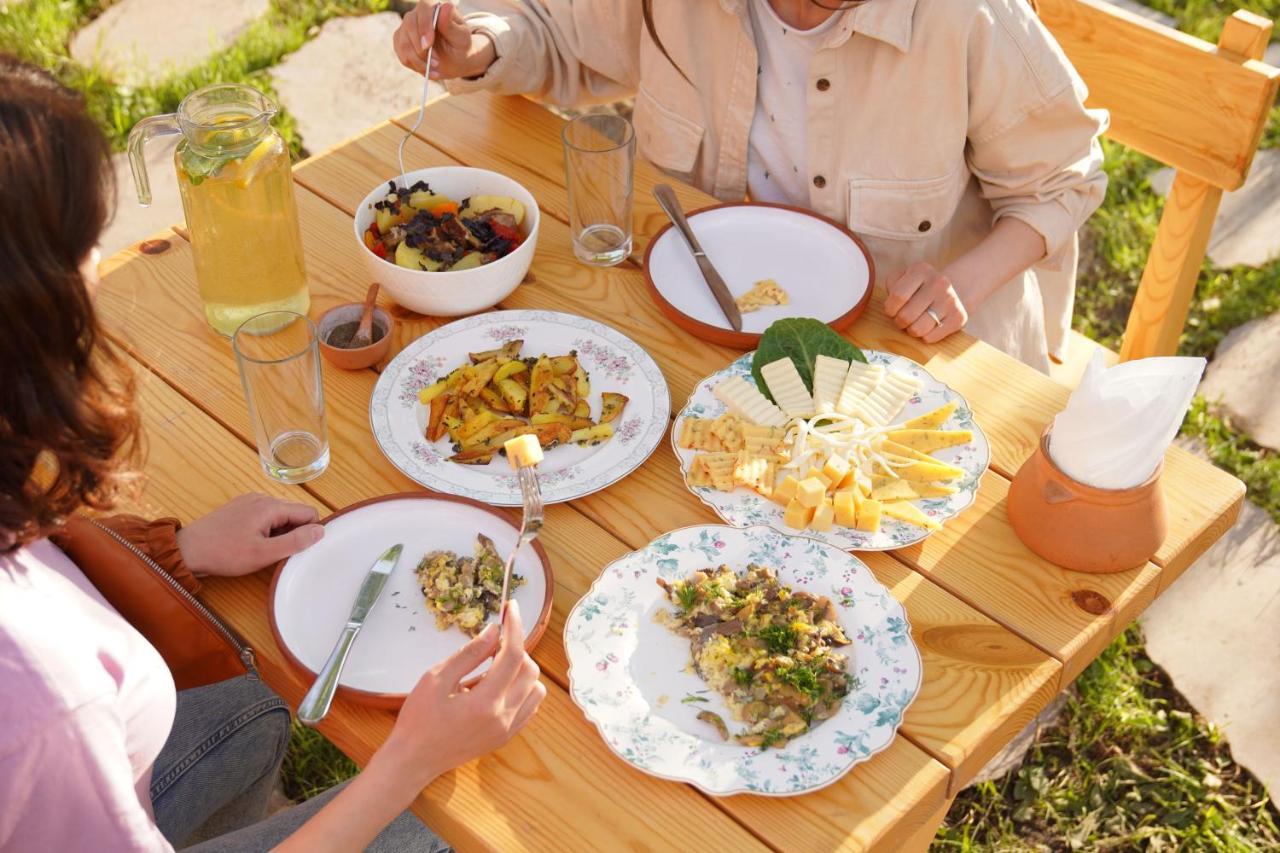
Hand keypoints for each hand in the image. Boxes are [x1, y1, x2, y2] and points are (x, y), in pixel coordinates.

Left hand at [176, 494, 323, 576]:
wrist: (187, 551)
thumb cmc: (224, 554)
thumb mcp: (263, 554)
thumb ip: (295, 542)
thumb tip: (320, 531)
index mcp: (270, 506)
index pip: (309, 512)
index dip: (309, 533)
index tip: (298, 550)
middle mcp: (262, 498)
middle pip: (294, 513)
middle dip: (293, 533)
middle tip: (277, 553)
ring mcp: (249, 501)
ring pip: (280, 515)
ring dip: (279, 532)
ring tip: (262, 549)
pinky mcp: (239, 507)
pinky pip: (265, 515)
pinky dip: (266, 529)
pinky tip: (251, 543)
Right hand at [374, 601, 545, 792]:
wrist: (413, 760)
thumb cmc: (418, 719)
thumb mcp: (436, 679)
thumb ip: (469, 653)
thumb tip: (494, 631)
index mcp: (485, 703)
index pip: (513, 656)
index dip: (515, 627)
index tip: (512, 609)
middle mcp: (503, 718)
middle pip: (530, 670)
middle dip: (515, 649)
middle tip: (493, 642)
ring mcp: (508, 730)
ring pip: (535, 688)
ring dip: (521, 670)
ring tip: (493, 667)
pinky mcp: (507, 736)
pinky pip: (530, 706)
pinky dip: (522, 689)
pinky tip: (498, 685)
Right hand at [394, 1, 495, 79]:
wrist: (454, 60)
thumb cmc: (460, 45)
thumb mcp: (461, 37)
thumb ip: (451, 25)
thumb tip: (446, 6)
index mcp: (434, 7)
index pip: (424, 8)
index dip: (424, 26)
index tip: (428, 45)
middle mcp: (418, 13)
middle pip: (410, 25)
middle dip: (421, 49)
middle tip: (436, 63)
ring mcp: (407, 26)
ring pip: (404, 43)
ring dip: (419, 60)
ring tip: (435, 68)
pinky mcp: (401, 40)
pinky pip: (402, 54)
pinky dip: (415, 66)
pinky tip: (428, 70)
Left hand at [883, 262, 968, 342]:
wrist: (953, 290)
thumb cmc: (918, 288)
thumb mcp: (903, 278)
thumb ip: (891, 286)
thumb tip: (891, 305)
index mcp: (921, 270)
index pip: (898, 296)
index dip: (890, 309)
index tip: (892, 310)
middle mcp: (939, 283)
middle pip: (906, 316)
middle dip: (899, 322)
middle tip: (903, 319)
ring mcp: (950, 300)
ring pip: (917, 329)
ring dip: (911, 330)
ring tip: (914, 323)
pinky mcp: (959, 317)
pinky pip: (930, 338)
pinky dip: (924, 336)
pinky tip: (928, 327)